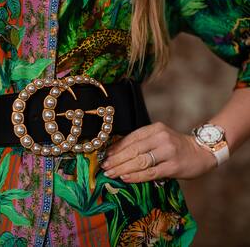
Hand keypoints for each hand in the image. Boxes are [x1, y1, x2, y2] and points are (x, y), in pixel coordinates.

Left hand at [101, 122, 217, 182]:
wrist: (202, 152)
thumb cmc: (175, 147)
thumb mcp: (159, 138)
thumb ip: (141, 143)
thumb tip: (115, 153)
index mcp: (155, 128)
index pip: (131, 138)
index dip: (116, 148)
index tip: (105, 156)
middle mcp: (161, 138)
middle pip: (133, 150)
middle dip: (116, 160)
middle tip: (104, 167)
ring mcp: (168, 152)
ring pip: (139, 161)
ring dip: (122, 169)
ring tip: (111, 174)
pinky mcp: (173, 166)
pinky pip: (150, 172)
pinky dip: (136, 176)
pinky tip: (125, 178)